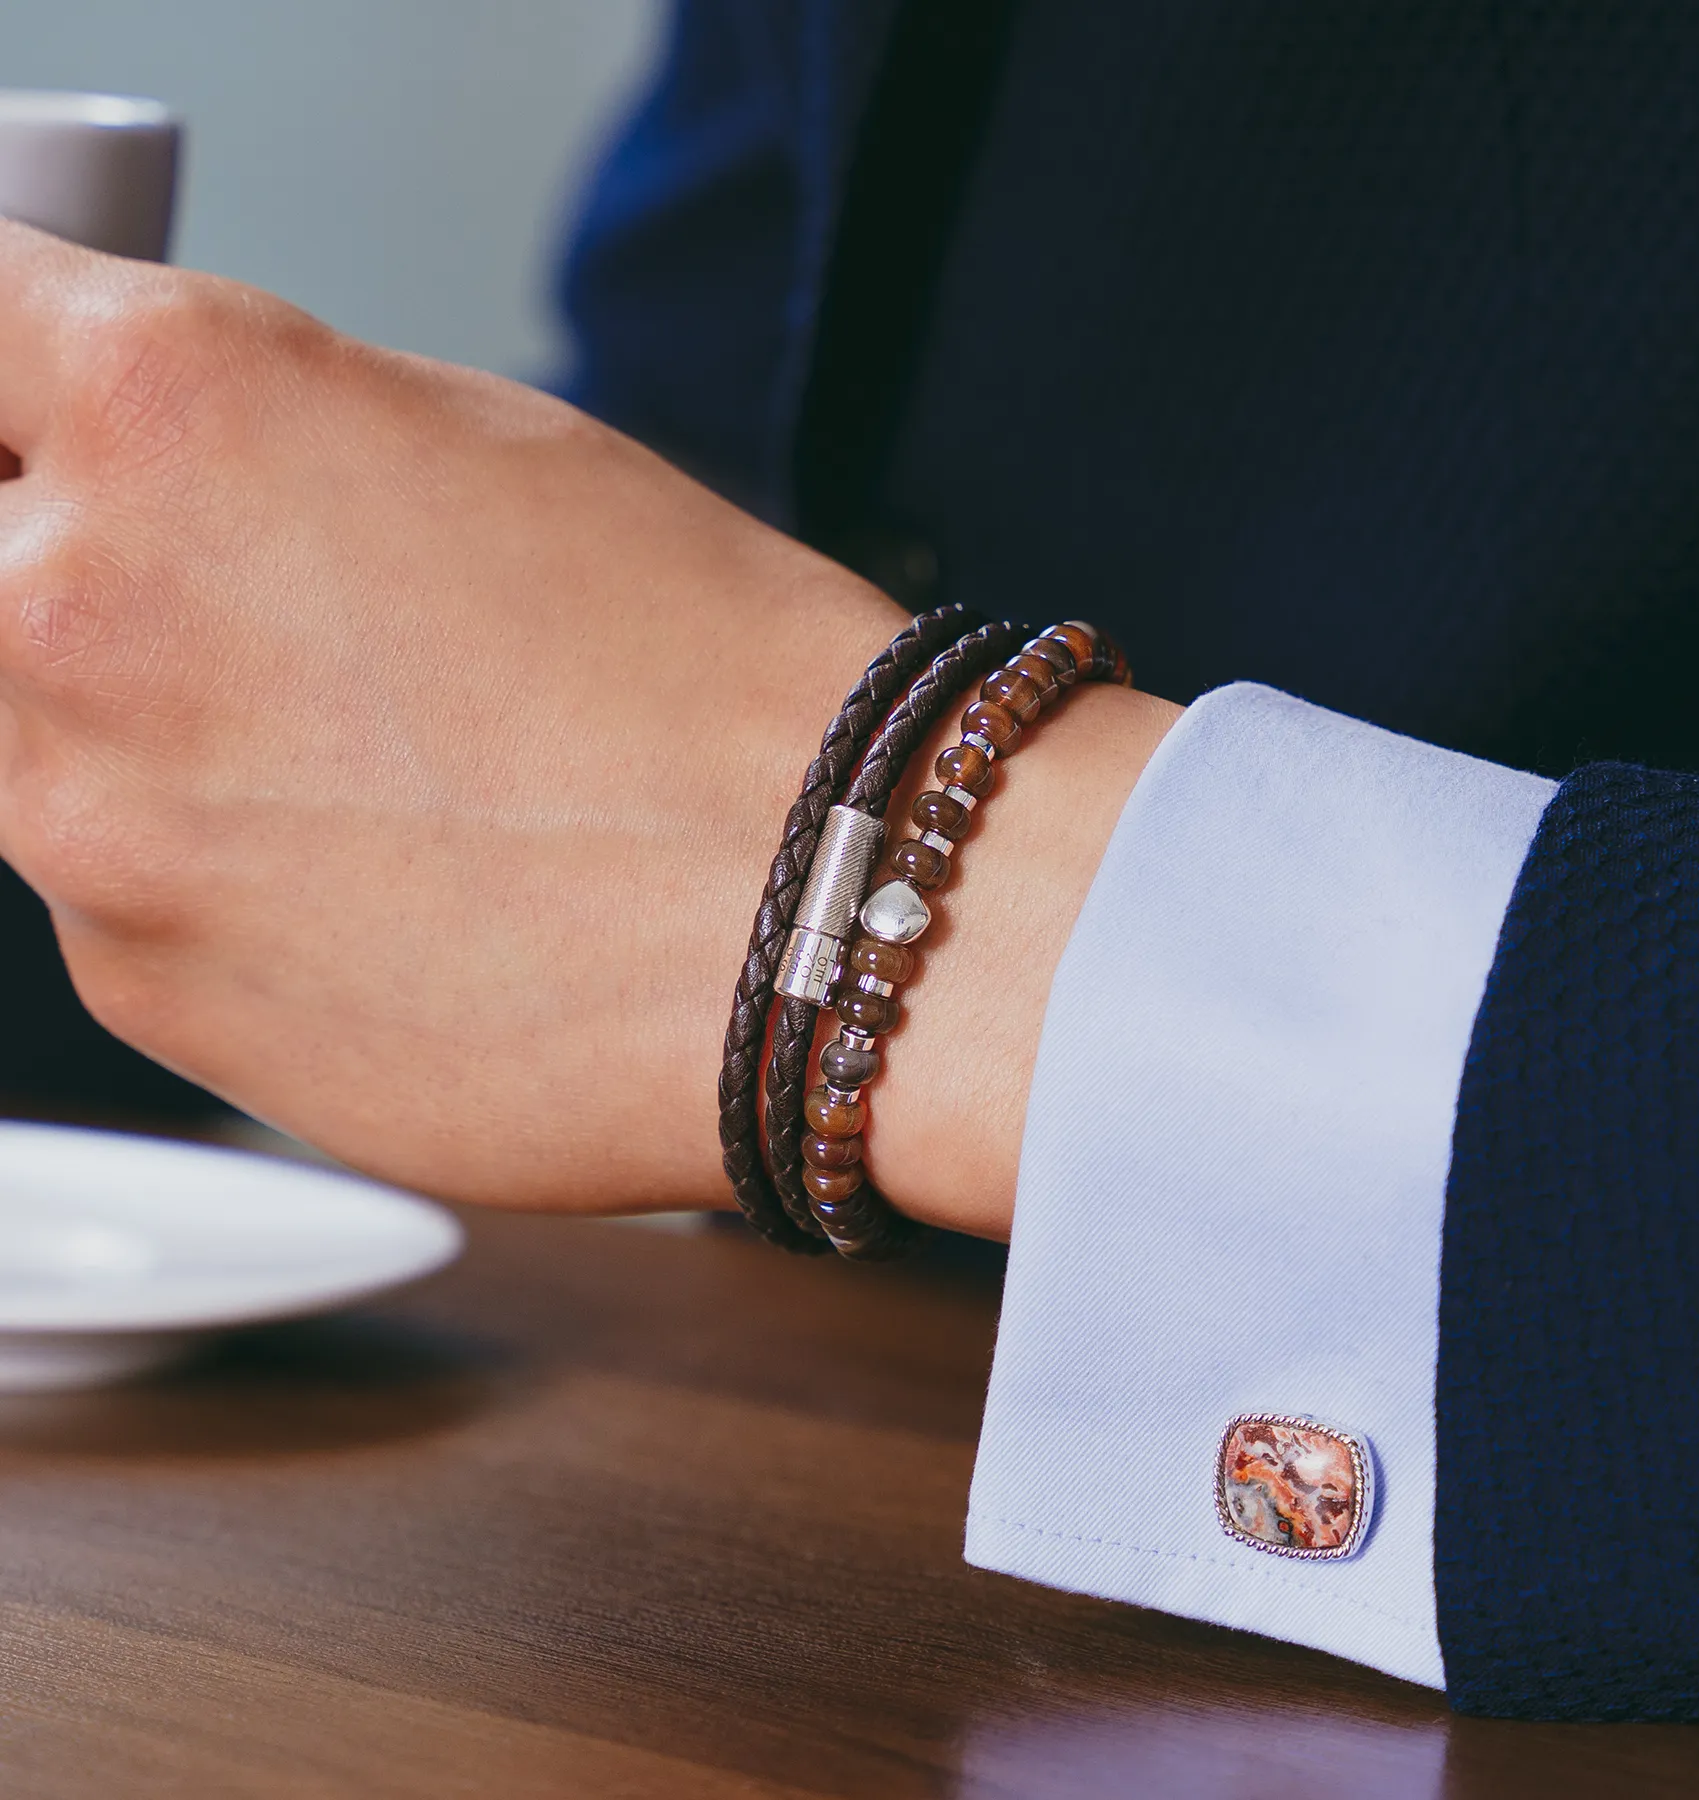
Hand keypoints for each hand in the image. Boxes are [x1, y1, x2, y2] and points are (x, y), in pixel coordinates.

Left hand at [0, 224, 1176, 1229]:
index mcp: (170, 412)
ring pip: (36, 754)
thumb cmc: (707, 675)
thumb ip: (257, 445)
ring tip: (362, 780)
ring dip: (148, 745)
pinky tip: (392, 894)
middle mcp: (75, 616)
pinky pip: (127, 908)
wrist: (820, 912)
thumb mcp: (476, 450)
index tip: (36, 425)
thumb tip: (160, 483)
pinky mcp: (148, 998)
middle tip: (241, 626)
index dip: (16, 390)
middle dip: (72, 577)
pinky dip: (221, 891)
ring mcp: (92, 835)